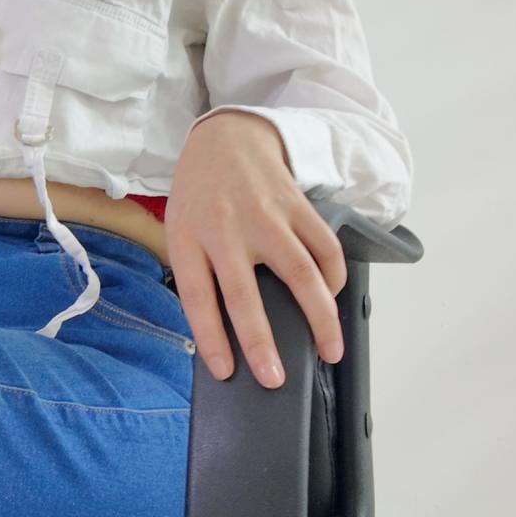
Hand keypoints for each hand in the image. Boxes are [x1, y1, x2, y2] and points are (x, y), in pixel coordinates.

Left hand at [163, 111, 346, 387]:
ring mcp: (265, 216)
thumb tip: (224, 335)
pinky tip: (332, 299)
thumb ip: (198, 274)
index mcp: (188, 238)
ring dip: (320, 318)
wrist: (227, 137)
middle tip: (277, 379)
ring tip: (330, 351)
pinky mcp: (297, 205)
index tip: (227, 373)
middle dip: (261, 342)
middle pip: (245, 294)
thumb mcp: (181, 231)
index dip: (212, 340)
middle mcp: (226, 228)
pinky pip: (325, 248)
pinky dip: (334, 278)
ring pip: (300, 274)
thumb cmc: (201, 196)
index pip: (197, 298)